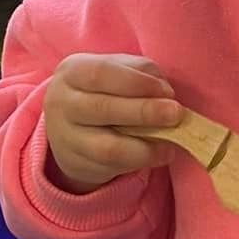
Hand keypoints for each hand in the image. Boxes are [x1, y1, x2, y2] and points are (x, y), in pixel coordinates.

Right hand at [43, 54, 182, 193]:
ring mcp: (65, 137)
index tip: (168, 92)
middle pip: (103, 109)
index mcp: (73, 71)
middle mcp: (61, 103)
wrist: (70, 125)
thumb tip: (165, 92)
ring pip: (107, 147)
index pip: (103, 74)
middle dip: (145, 112)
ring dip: (145, 146)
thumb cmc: (104, 90)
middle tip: (177, 114)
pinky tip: (159, 154)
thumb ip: (141, 73)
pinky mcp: (75, 164)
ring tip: (172, 142)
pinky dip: (140, 161)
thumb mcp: (118, 71)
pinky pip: (112, 167)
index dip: (138, 83)